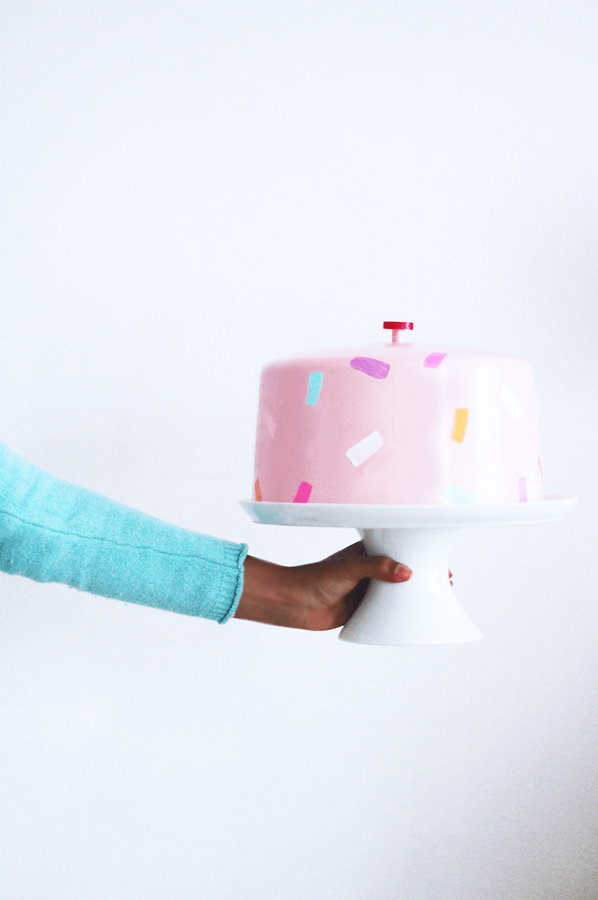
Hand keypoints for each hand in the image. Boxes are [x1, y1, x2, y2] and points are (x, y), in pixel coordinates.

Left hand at [235, 540, 453, 630]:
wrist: (294, 603)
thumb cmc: (315, 578)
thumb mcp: (349, 568)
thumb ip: (377, 568)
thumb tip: (406, 572)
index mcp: (368, 553)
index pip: (399, 549)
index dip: (419, 554)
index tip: (439, 561)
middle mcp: (370, 570)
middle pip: (403, 572)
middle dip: (423, 576)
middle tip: (445, 582)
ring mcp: (368, 590)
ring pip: (397, 592)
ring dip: (413, 596)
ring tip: (436, 600)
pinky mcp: (364, 609)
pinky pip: (387, 611)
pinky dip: (400, 614)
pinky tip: (413, 619)